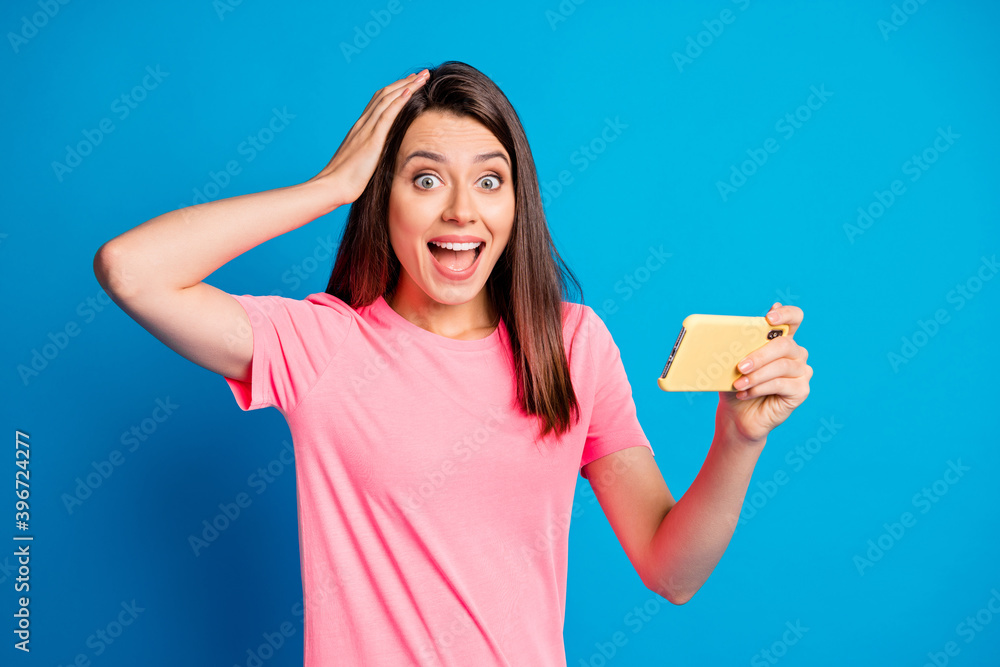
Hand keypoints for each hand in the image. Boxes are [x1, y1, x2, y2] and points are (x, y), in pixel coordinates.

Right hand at [308, 68, 429, 203]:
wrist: (331, 186)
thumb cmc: (344, 181)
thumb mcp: (361, 163)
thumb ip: (371, 155)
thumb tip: (381, 158)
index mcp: (360, 129)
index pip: (379, 103)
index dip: (396, 91)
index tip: (410, 84)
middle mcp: (362, 124)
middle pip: (385, 95)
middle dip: (405, 83)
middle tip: (421, 74)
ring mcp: (366, 130)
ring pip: (388, 100)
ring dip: (407, 86)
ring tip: (422, 77)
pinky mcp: (371, 139)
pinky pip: (387, 114)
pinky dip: (399, 101)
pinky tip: (410, 91)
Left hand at [717, 302, 811, 443]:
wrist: (737, 414)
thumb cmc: (736, 384)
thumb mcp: (732, 363)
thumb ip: (736, 348)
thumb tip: (723, 336)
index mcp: (780, 340)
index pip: (794, 318)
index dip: (786, 314)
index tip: (769, 318)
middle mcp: (795, 354)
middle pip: (785, 344)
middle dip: (760, 354)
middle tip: (740, 366)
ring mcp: (801, 372)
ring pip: (782, 366)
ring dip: (757, 375)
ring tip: (738, 384)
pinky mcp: (801, 391)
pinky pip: (782, 384)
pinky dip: (760, 388)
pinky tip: (746, 393)